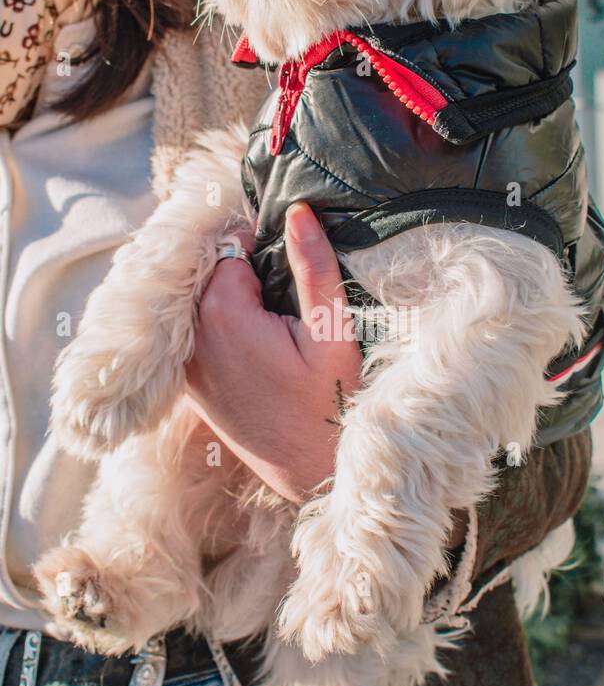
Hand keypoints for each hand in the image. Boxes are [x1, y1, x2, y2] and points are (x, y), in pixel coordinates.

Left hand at [185, 204, 361, 502]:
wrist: (315, 473)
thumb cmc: (332, 404)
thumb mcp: (332, 333)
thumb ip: (313, 267)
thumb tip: (300, 212)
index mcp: (223, 315)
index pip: (232, 248)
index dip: (264, 249)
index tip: (290, 265)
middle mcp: (193, 338)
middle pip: (212, 274)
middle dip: (244, 274)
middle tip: (284, 296)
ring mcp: (188, 366)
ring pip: (203, 305)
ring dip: (231, 302)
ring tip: (272, 319)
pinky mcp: (192, 387)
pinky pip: (198, 337)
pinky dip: (220, 330)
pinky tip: (255, 346)